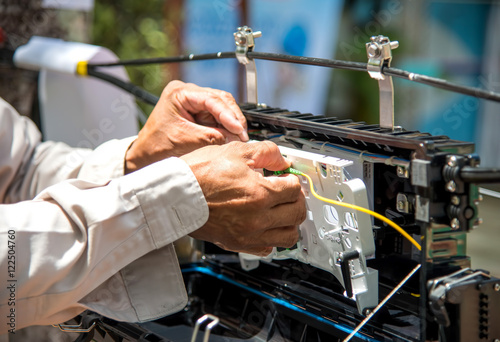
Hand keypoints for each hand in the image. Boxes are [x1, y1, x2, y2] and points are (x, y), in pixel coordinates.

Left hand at [125, 80, 247, 172]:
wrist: (145, 156)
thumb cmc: (157, 147)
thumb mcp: (187, 141)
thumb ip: (213, 137)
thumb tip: (236, 136)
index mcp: (179, 92)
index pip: (212, 99)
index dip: (229, 115)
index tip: (239, 129)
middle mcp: (188, 92)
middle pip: (221, 100)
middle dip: (233, 118)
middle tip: (243, 135)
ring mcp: (194, 102)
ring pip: (223, 107)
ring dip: (232, 122)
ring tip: (239, 137)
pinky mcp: (199, 112)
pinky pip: (218, 116)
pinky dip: (227, 126)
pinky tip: (233, 135)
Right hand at [181, 141, 306, 255]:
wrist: (173, 195)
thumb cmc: (198, 174)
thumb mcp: (235, 151)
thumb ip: (266, 153)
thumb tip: (282, 160)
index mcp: (260, 193)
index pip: (295, 188)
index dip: (292, 178)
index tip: (286, 176)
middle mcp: (258, 218)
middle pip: (297, 213)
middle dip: (296, 199)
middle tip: (288, 191)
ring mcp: (248, 234)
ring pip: (288, 236)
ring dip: (290, 222)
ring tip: (281, 210)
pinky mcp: (237, 244)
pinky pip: (267, 248)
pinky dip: (271, 238)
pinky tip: (264, 224)